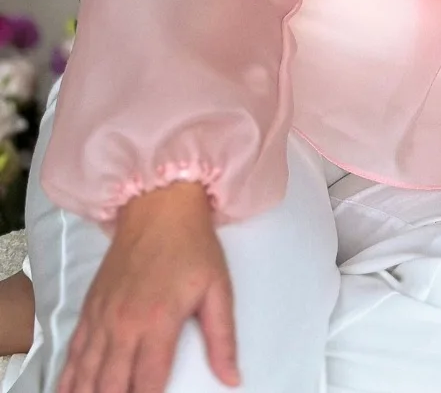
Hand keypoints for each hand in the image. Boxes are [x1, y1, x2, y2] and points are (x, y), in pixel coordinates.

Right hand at [57, 181, 240, 392]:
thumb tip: (232, 379)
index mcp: (158, 322)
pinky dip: (68, 379)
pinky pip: (72, 353)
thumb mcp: (219, 289)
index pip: (147, 385)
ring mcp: (101, 318)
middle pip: (111, 387)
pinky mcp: (89, 308)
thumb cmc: (193, 246)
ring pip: (85, 376)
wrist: (159, 205)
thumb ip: (223, 338)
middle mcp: (123, 325)